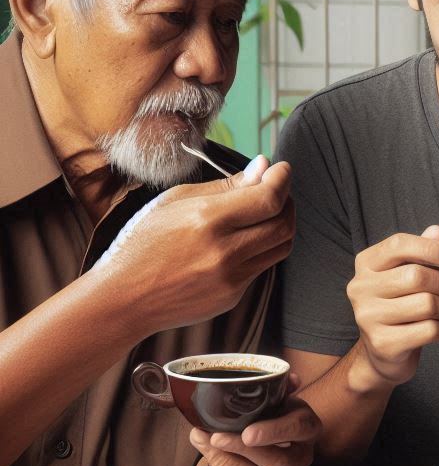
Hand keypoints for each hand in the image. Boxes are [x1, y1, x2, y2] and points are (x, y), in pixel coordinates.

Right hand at [95, 156, 294, 332]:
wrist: (124, 298)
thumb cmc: (143, 242)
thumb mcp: (175, 201)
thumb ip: (225, 185)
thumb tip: (262, 167)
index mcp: (206, 220)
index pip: (269, 198)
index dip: (283, 179)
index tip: (281, 169)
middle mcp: (224, 251)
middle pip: (283, 223)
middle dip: (287, 201)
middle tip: (276, 190)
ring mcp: (231, 278)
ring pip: (280, 246)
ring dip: (281, 224)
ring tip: (265, 212)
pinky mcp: (233, 296)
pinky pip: (262, 265)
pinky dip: (261, 247)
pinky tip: (242, 239)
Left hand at [191, 393, 321, 465]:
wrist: (260, 442)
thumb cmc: (272, 416)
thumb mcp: (278, 400)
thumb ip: (282, 388)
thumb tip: (288, 378)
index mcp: (307, 428)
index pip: (300, 429)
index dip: (276, 432)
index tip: (248, 432)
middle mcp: (300, 456)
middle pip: (281, 462)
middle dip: (246, 452)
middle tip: (219, 437)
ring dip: (230, 461)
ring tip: (208, 441)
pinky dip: (220, 465)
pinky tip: (204, 446)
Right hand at [347, 225, 438, 390]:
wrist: (382, 352)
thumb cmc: (398, 307)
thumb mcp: (407, 273)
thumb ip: (423, 250)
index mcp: (366, 264)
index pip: (398, 245)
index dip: (430, 248)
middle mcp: (361, 288)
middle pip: (417, 276)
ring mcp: (368, 317)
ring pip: (427, 304)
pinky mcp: (383, 343)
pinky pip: (429, 330)